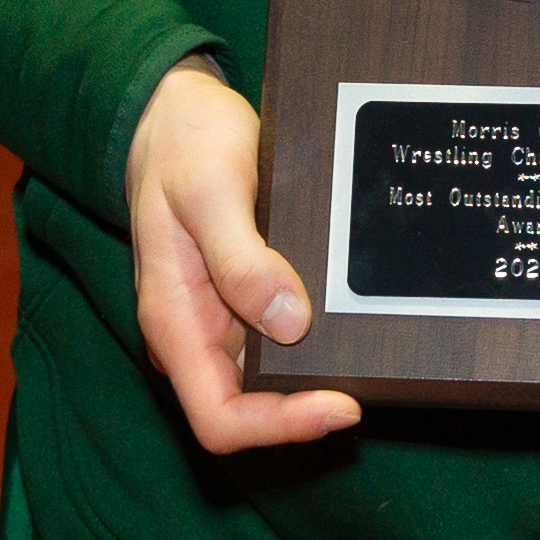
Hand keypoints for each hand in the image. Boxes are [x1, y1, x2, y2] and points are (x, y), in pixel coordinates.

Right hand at [124, 60, 358, 453]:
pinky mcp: (239, 300)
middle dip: (304, 409)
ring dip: (311, 382)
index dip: (278, 427)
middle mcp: (193, 334)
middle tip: (367, 383)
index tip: (339, 405)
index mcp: (173, 322)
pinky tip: (345, 326)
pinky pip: (275, 342)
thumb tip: (289, 323)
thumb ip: (242, 258)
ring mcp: (216, 321)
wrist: (174, 113)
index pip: (219, 416)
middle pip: (247, 411)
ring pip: (264, 382)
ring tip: (364, 360)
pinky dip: (310, 346)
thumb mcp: (210, 190)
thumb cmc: (183, 146)